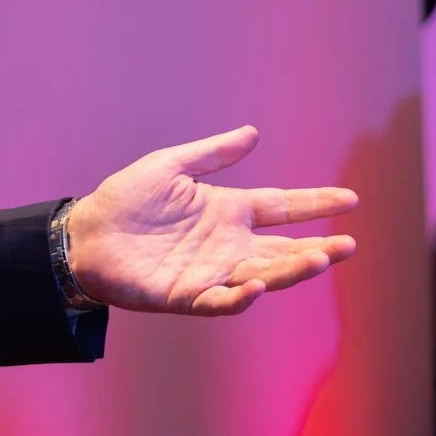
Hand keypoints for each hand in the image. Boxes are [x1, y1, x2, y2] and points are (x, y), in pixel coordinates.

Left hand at [65, 126, 356, 314]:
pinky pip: (220, 300)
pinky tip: (258, 284)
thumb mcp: (170, 166)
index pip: (282, 207)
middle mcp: (227, 245)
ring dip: (291, 271)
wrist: (85, 233)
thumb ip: (212, 154)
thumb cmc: (125, 200)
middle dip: (317, 248)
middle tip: (348, 245)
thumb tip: (252, 134)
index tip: (350, 200)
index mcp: (227, 211)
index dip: (315, 204)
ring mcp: (210, 272)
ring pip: (263, 275)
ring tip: (321, 260)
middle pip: (283, 249)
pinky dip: (241, 296)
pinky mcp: (186, 295)